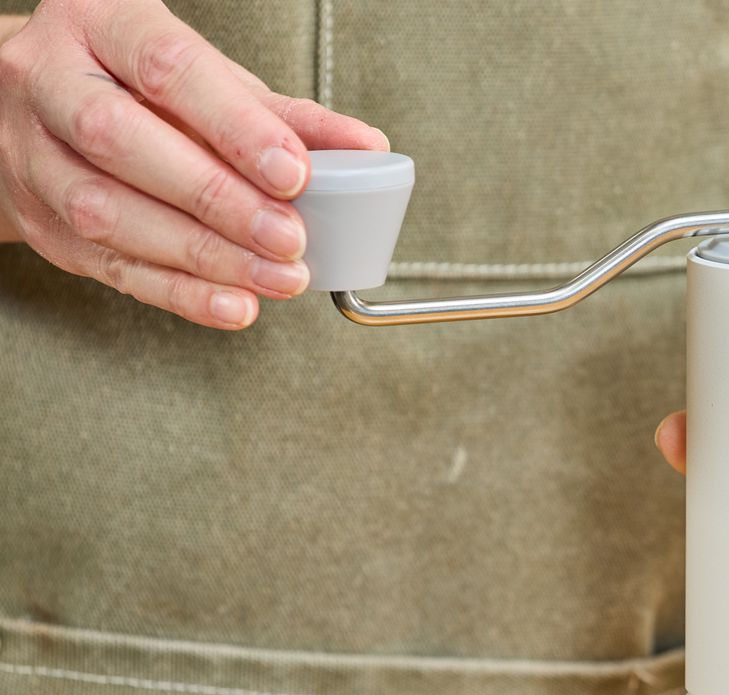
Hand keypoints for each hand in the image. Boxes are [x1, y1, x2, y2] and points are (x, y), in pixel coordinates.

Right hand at [0, 0, 386, 327]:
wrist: (38, 108)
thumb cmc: (136, 87)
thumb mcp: (209, 81)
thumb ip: (285, 115)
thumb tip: (366, 146)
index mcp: (101, 25)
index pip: (168, 69)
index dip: (236, 127)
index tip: (295, 173)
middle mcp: (50, 82)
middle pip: (121, 140)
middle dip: (216, 198)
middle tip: (289, 237)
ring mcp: (33, 155)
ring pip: (107, 211)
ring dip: (204, 255)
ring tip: (277, 277)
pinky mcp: (40, 222)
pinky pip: (109, 264)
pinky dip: (180, 293)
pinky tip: (234, 304)